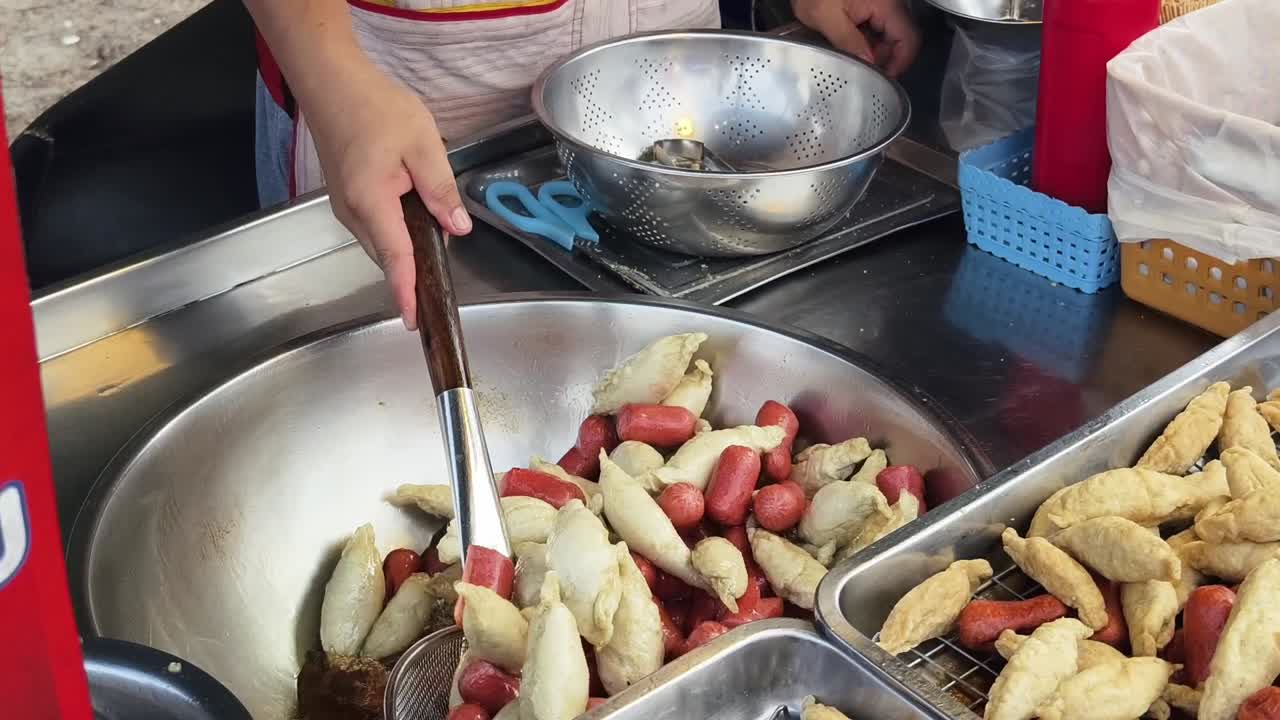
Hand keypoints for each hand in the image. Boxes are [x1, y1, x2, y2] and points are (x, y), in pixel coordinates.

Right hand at [303, 60, 471, 330]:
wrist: (331, 82)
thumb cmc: (373, 106)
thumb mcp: (422, 144)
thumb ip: (441, 190)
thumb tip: (458, 228)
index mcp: (371, 201)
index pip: (394, 257)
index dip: (406, 291)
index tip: (414, 320)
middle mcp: (352, 212)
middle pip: (387, 256)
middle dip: (413, 272)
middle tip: (441, 283)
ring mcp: (345, 207)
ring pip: (380, 244)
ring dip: (404, 251)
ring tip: (433, 245)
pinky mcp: (346, 198)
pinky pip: (373, 228)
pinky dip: (394, 234)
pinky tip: (414, 219)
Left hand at [792, 0, 921, 77]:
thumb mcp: (825, 17)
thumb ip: (848, 42)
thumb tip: (867, 64)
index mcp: (885, 4)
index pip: (909, 39)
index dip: (900, 63)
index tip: (883, 77)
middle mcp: (888, 3)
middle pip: (900, 38)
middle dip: (882, 57)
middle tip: (862, 68)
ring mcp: (880, 3)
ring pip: (888, 34)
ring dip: (872, 49)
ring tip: (850, 53)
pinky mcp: (870, 4)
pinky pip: (875, 27)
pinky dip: (865, 38)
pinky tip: (847, 41)